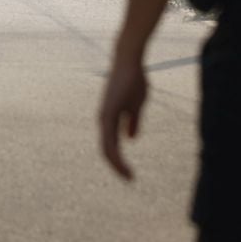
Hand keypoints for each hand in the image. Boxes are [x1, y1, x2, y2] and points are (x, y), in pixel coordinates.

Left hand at [98, 54, 149, 180]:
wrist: (130, 61)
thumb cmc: (133, 80)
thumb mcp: (136, 105)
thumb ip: (132, 121)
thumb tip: (131, 138)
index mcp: (110, 119)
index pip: (111, 146)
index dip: (119, 161)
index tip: (130, 173)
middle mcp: (104, 120)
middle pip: (106, 151)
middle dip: (117, 167)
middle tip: (129, 179)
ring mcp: (104, 117)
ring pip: (106, 148)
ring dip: (116, 164)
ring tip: (128, 177)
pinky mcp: (108, 113)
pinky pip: (109, 140)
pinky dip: (116, 155)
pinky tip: (123, 163)